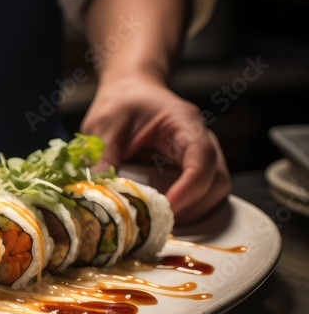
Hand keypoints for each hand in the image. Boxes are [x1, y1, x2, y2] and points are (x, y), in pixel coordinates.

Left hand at [80, 74, 230, 222]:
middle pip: (217, 181)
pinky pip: (203, 193)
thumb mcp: (104, 125)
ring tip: (159, 222)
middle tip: (158, 223)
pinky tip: (161, 215)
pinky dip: (188, 208)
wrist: (131, 90)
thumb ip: (101, 156)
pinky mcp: (193, 169)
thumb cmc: (121, 102)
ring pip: (215, 191)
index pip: (202, 159)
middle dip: (192, 206)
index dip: (189, 188)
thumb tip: (95, 192)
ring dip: (192, 211)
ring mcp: (201, 156)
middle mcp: (201, 140)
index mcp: (184, 123)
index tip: (167, 208)